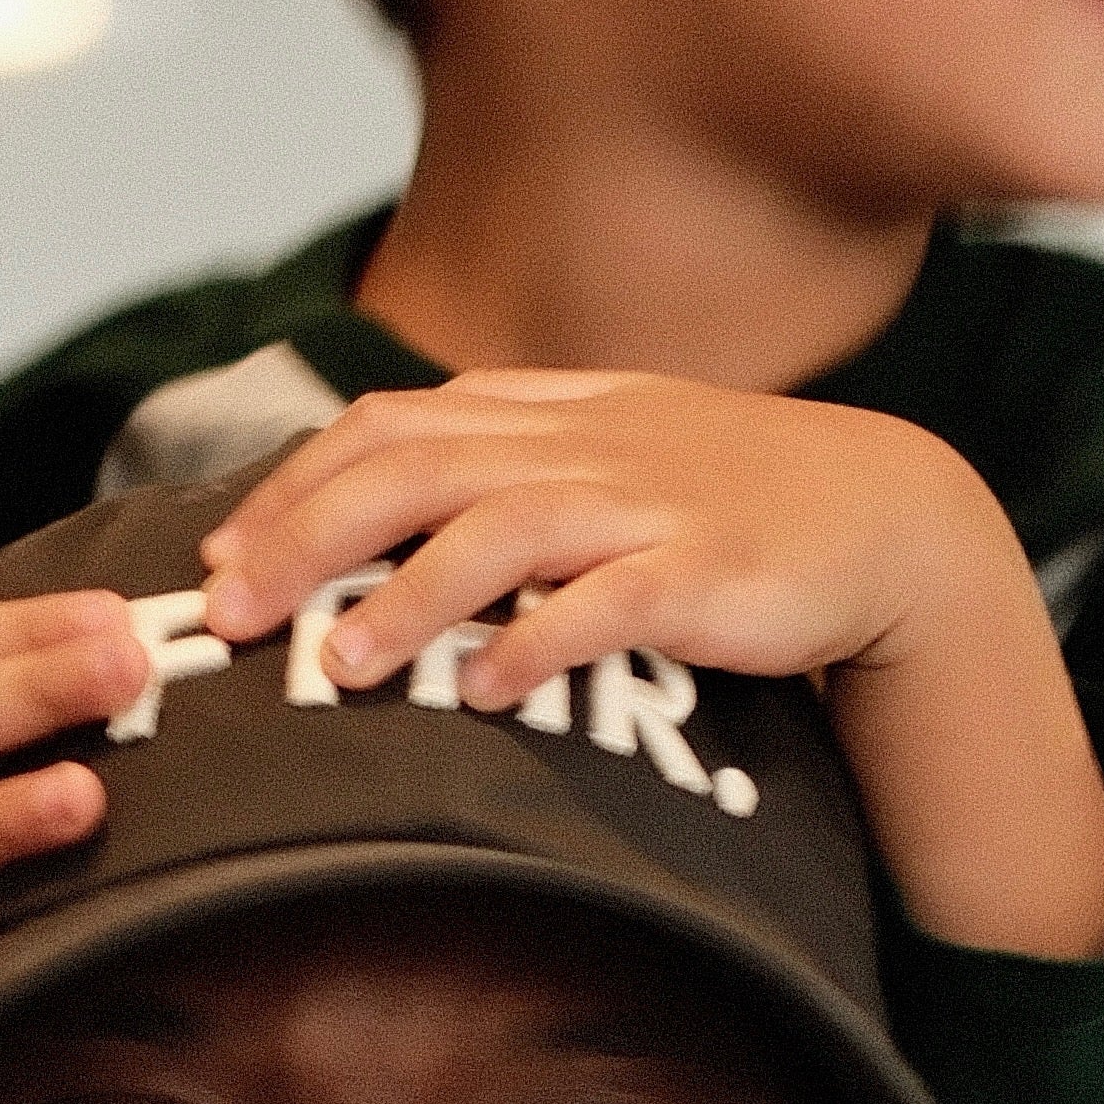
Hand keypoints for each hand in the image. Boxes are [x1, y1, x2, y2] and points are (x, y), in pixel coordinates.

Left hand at [196, 377, 1103, 957]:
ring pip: (496, 530)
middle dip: (307, 539)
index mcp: (548, 415)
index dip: (295, 488)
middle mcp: (582, 444)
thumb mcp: (602, 471)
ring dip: (405, 599)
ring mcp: (646, 504)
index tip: (220, 558)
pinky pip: (608, 602)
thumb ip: (494, 480)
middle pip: (414, 468)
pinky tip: (480, 689)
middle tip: (230, 614)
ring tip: (337, 667)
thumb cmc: (727, 511)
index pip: (391, 426)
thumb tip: (365, 525)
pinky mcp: (706, 573)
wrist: (884, 521)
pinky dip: (537, 641)